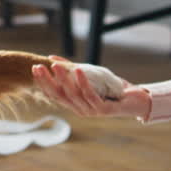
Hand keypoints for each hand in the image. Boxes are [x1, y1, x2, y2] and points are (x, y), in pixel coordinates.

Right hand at [32, 56, 150, 118]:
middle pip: (60, 95)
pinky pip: (90, 95)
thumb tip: (51, 58)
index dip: (43, 83)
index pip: (54, 94)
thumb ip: (71, 70)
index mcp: (75, 104)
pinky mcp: (103, 110)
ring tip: (55, 66)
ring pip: (73, 95)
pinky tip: (78, 70)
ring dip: (63, 79)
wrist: (135, 100)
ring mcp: (91, 111)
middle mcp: (80, 110)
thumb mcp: (89, 76)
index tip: (34, 69)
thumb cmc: (111, 89)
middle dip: (48, 81)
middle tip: (38, 67)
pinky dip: (83, 82)